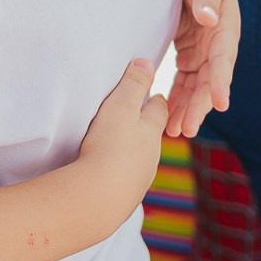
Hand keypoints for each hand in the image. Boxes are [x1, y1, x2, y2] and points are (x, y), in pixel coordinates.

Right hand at [76, 60, 168, 215]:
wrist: (100, 198)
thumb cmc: (110, 146)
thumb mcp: (120, 107)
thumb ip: (133, 83)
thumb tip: (146, 61)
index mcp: (152, 131)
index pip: (159, 110)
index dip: (156, 100)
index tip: (155, 93)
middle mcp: (151, 156)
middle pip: (152, 135)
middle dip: (146, 126)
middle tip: (138, 118)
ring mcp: (140, 179)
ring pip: (142, 159)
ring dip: (134, 151)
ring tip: (121, 146)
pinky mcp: (125, 197)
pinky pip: (127, 179)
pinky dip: (121, 172)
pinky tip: (110, 173)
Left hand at [169, 0, 240, 137]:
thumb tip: (209, 17)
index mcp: (225, 26)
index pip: (223, 58)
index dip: (221, 81)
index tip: (220, 104)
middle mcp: (217, 42)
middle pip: (210, 79)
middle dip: (200, 105)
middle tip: (186, 129)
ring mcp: (203, 48)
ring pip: (197, 84)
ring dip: (188, 107)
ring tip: (176, 132)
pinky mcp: (189, 50)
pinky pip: (185, 78)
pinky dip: (178, 96)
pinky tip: (168, 115)